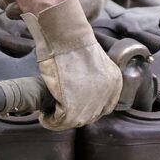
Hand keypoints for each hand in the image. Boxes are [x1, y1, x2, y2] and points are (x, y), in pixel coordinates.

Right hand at [22, 0, 122, 129]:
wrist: (66, 38)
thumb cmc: (73, 44)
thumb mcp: (93, 64)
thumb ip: (93, 80)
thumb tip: (80, 92)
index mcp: (114, 82)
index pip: (104, 106)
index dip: (88, 109)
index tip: (73, 106)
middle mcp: (107, 94)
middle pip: (90, 115)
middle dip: (74, 115)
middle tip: (58, 111)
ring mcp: (92, 103)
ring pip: (75, 121)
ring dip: (61, 120)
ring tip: (49, 115)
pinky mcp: (74, 108)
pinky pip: (60, 122)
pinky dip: (50, 121)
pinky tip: (44, 116)